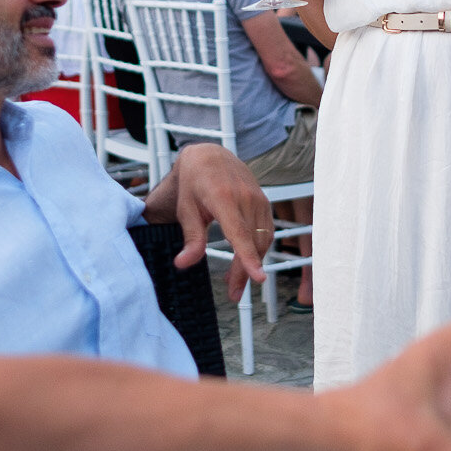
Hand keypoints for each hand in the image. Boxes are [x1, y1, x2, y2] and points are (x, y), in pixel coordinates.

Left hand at [149, 143, 270, 299]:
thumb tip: (183, 264)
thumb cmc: (194, 183)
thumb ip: (190, 238)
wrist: (210, 156)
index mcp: (223, 197)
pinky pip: (266, 232)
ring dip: (252, 263)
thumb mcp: (186, 209)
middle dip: (245, 271)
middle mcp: (245, 197)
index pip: (239, 233)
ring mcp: (258, 198)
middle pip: (251, 243)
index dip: (248, 257)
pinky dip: (258, 250)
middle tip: (234, 293)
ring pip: (262, 240)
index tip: (258, 277)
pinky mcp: (265, 202)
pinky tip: (245, 262)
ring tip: (236, 282)